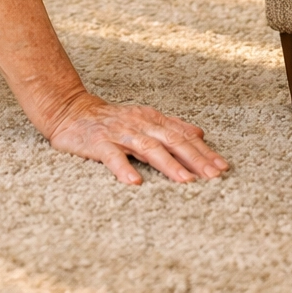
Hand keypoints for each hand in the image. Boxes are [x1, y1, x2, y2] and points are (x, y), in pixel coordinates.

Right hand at [46, 91, 228, 185]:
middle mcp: (138, 124)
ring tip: (185, 181)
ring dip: (168, 165)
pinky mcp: (97, 142)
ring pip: (147, 148)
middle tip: (213, 176)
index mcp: (151, 119)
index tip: (222, 167)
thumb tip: (199, 133)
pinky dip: (123, 168)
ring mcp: (118, 133)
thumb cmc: (109, 119)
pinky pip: (112, 156)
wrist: (69, 109)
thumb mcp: (143, 119)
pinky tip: (135, 182)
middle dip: (194, 159)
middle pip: (171, 141)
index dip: (203, 151)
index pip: (182, 135)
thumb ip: (170, 126)